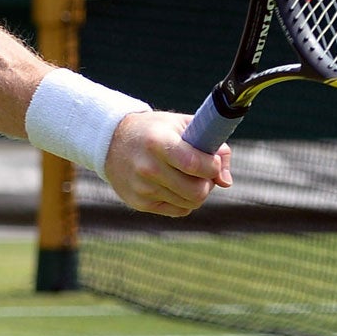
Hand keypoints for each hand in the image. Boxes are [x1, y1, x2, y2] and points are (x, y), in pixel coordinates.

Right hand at [102, 111, 230, 216]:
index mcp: (158, 142)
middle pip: (197, 191)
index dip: (213, 166)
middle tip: (202, 172)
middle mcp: (147, 168)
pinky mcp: (139, 203)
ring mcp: (142, 188)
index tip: (212, 161)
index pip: (195, 165)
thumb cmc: (154, 131)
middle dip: (208, 183)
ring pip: (190, 203)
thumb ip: (212, 146)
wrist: (110, 141)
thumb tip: (226, 182)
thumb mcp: (181, 126)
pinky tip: (175, 185)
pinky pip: (178, 210)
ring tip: (187, 177)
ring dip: (196, 192)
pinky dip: (184, 200)